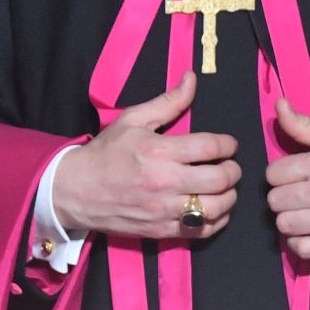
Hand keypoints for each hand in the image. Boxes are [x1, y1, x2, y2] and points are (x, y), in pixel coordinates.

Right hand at [51, 72, 241, 240]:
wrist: (76, 190)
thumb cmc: (106, 152)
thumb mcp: (132, 119)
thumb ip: (168, 102)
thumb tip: (192, 79)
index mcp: (159, 151)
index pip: (210, 147)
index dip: (227, 144)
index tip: (228, 144)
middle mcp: (166, 182)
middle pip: (220, 179)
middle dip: (233, 170)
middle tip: (230, 165)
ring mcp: (165, 210)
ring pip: (217, 207)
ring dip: (229, 196)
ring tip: (224, 187)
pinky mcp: (163, 230)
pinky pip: (203, 230)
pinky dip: (217, 221)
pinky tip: (214, 209)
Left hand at [265, 98, 309, 258]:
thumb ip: (304, 124)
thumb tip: (278, 105)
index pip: (272, 174)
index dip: (280, 172)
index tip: (293, 174)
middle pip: (274, 200)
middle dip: (283, 194)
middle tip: (298, 192)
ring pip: (283, 224)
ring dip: (289, 218)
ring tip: (302, 211)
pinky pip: (302, 249)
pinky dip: (300, 242)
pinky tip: (307, 231)